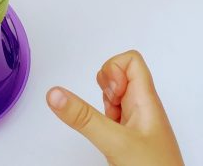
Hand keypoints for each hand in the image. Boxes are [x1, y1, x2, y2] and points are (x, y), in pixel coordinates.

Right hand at [47, 50, 183, 165]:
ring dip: (103, 104)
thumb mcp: (115, 142)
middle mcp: (143, 107)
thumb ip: (84, 117)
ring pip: (115, 96)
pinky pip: (113, 116)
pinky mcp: (130, 138)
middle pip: (120, 75)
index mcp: (146, 100)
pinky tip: (107, 137)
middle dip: (104, 86)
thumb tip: (56, 94)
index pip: (131, 60)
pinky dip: (103, 120)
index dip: (112, 68)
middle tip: (108, 108)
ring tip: (108, 126)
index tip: (109, 92)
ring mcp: (137, 123)